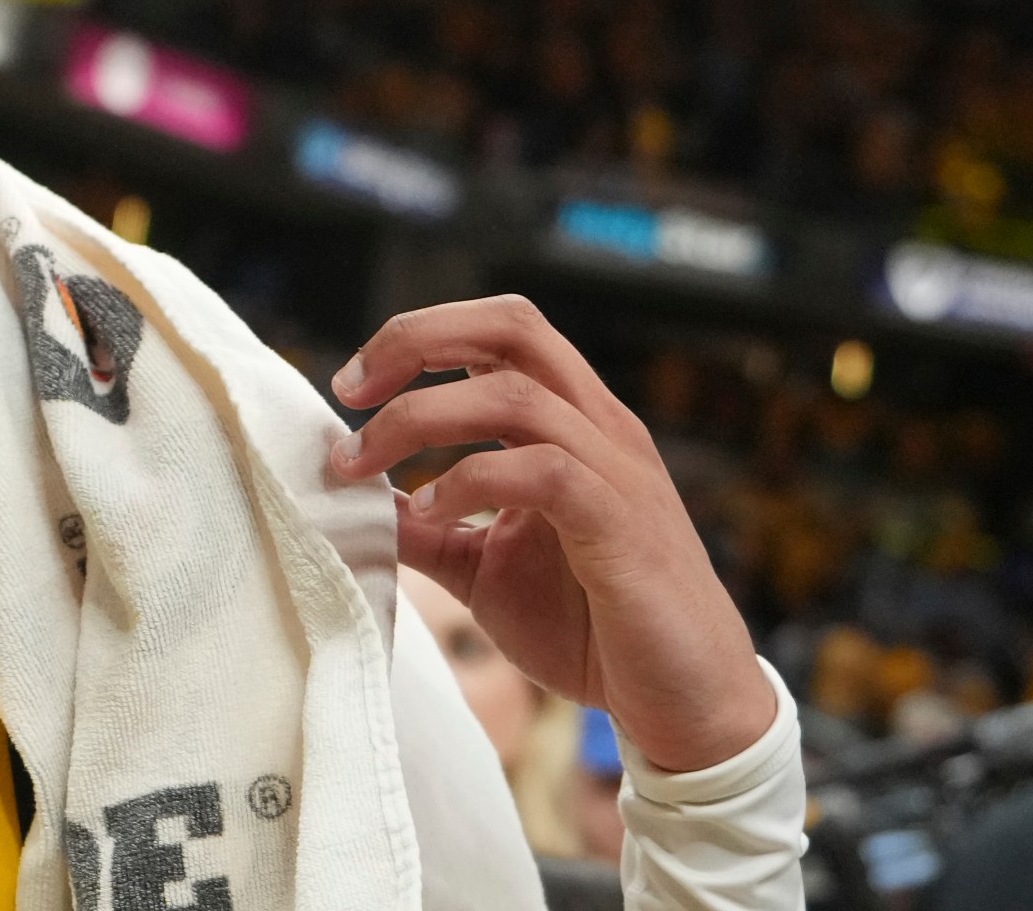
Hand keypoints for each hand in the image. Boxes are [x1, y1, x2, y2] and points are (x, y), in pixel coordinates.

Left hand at [327, 294, 773, 772]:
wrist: (685, 705)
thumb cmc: (592, 628)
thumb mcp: (482, 567)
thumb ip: (424, 527)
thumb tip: (350, 499)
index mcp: (570, 424)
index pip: (499, 331)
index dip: (418, 337)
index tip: (349, 387)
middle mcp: (598, 430)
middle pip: (512, 326)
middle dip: (415, 340)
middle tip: (347, 391)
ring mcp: (617, 473)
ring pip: (515, 394)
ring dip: (419, 418)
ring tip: (362, 465)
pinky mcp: (623, 528)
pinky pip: (545, 471)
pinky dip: (473, 481)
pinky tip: (432, 513)